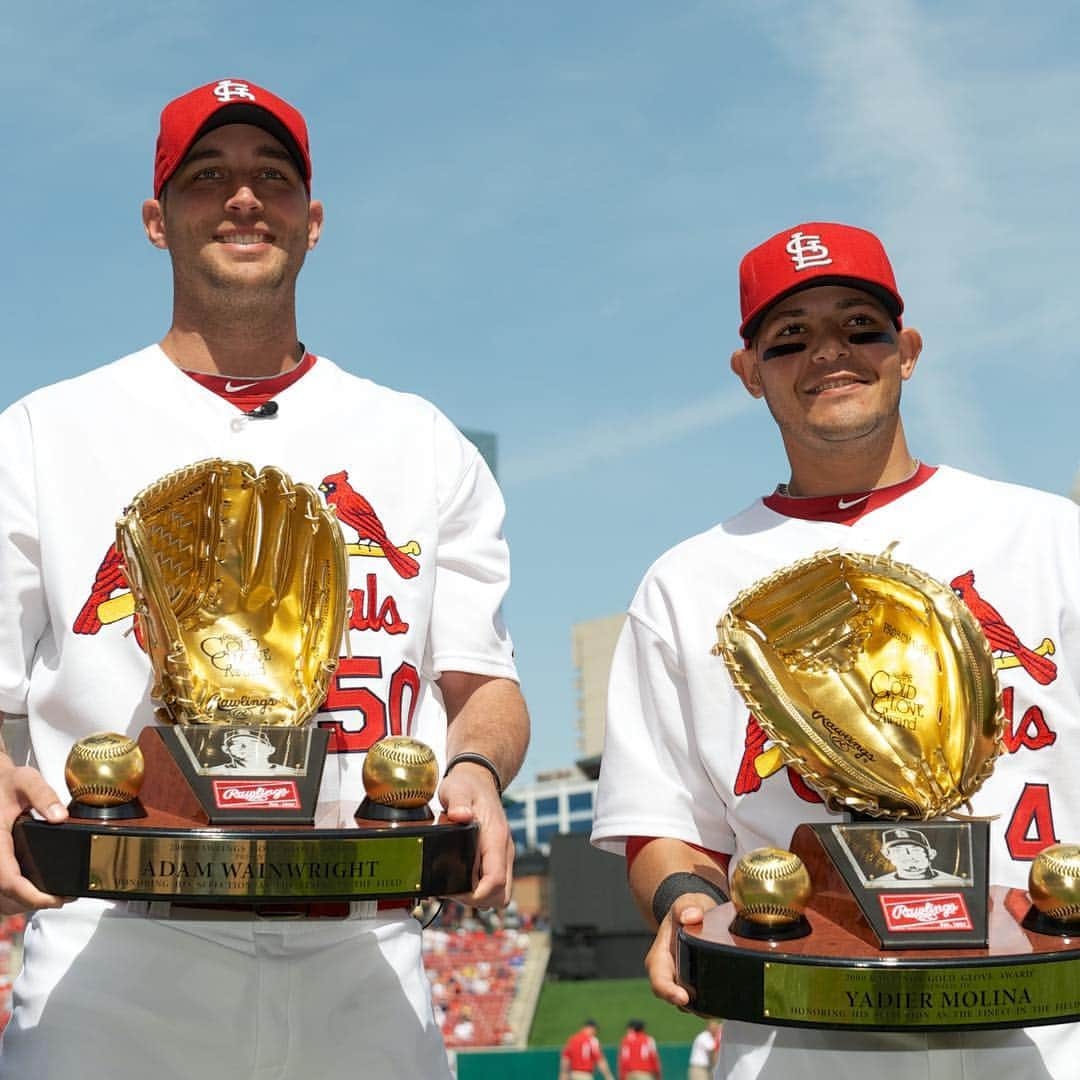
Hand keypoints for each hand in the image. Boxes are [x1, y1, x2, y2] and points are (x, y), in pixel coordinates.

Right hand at [0, 756, 69, 911]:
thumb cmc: (5, 782)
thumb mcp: (25, 780)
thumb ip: (44, 795)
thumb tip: (60, 817)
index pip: (9, 880)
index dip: (31, 896)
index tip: (55, 900)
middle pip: (4, 895)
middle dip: (31, 902)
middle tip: (61, 898)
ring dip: (21, 902)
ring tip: (50, 896)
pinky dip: (13, 895)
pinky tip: (31, 890)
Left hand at [438, 761, 512, 907]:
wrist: (479, 779)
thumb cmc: (468, 786)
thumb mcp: (458, 789)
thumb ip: (458, 802)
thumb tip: (460, 815)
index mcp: (496, 838)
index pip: (495, 881)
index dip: (475, 895)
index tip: (454, 891)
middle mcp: (503, 849)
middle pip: (500, 894)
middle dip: (476, 900)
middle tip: (452, 890)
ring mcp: (502, 855)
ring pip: (499, 893)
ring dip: (479, 896)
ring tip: (455, 884)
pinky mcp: (497, 857)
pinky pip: (494, 883)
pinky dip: (479, 888)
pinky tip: (460, 877)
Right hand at [644, 892, 719, 1007]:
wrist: (695, 916)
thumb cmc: (687, 911)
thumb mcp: (686, 903)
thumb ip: (687, 906)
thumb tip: (692, 916)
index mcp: (660, 958)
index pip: (659, 981)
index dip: (668, 992)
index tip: (683, 998)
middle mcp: (669, 976)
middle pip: (677, 1000)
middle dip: (694, 1007)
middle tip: (712, 1010)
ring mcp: (683, 985)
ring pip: (692, 1006)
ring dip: (705, 1008)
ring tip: (722, 1004)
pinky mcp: (698, 989)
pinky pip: (704, 1002)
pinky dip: (714, 1003)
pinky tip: (728, 1000)